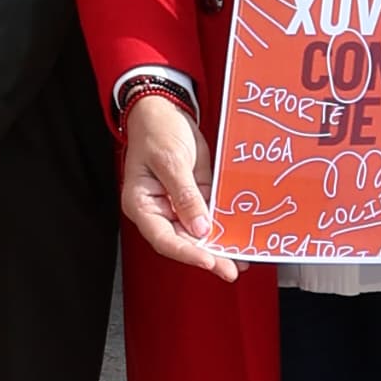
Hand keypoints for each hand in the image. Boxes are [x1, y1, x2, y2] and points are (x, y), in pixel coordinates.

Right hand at [118, 84, 239, 283]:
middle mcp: (159, 210)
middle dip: (206, 257)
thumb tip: (199, 228)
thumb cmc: (156, 130)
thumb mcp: (170, 161)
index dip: (186, 252)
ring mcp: (177, 205)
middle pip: (182, 242)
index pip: (163, 238)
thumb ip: (185, 195)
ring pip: (197, 234)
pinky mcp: (195, 196)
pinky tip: (238, 238)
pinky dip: (223, 228)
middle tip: (229, 270)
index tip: (208, 260)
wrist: (164, 110)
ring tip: (239, 262)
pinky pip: (209, 217)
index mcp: (141, 204)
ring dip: (218, 247)